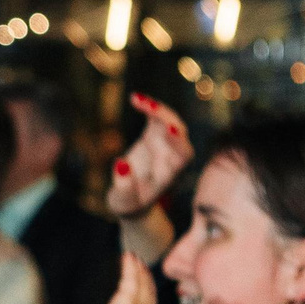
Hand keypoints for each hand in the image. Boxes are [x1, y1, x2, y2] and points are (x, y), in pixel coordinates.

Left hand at [70, 251, 156, 303]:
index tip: (135, 300)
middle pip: (145, 302)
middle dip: (144, 287)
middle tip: (141, 273)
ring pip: (142, 289)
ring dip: (139, 274)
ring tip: (136, 262)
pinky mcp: (126, 301)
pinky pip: (130, 279)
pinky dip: (130, 268)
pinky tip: (127, 257)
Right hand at [107, 92, 190, 218]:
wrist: (131, 201)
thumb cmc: (128, 205)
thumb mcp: (122, 202)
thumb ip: (123, 186)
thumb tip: (121, 163)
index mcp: (171, 174)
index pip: (184, 155)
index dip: (178, 142)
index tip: (168, 131)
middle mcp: (172, 157)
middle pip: (180, 133)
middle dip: (168, 119)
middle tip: (151, 109)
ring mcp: (165, 144)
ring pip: (169, 121)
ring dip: (157, 109)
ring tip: (138, 100)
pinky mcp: (154, 136)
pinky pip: (156, 117)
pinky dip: (147, 107)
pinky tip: (134, 99)